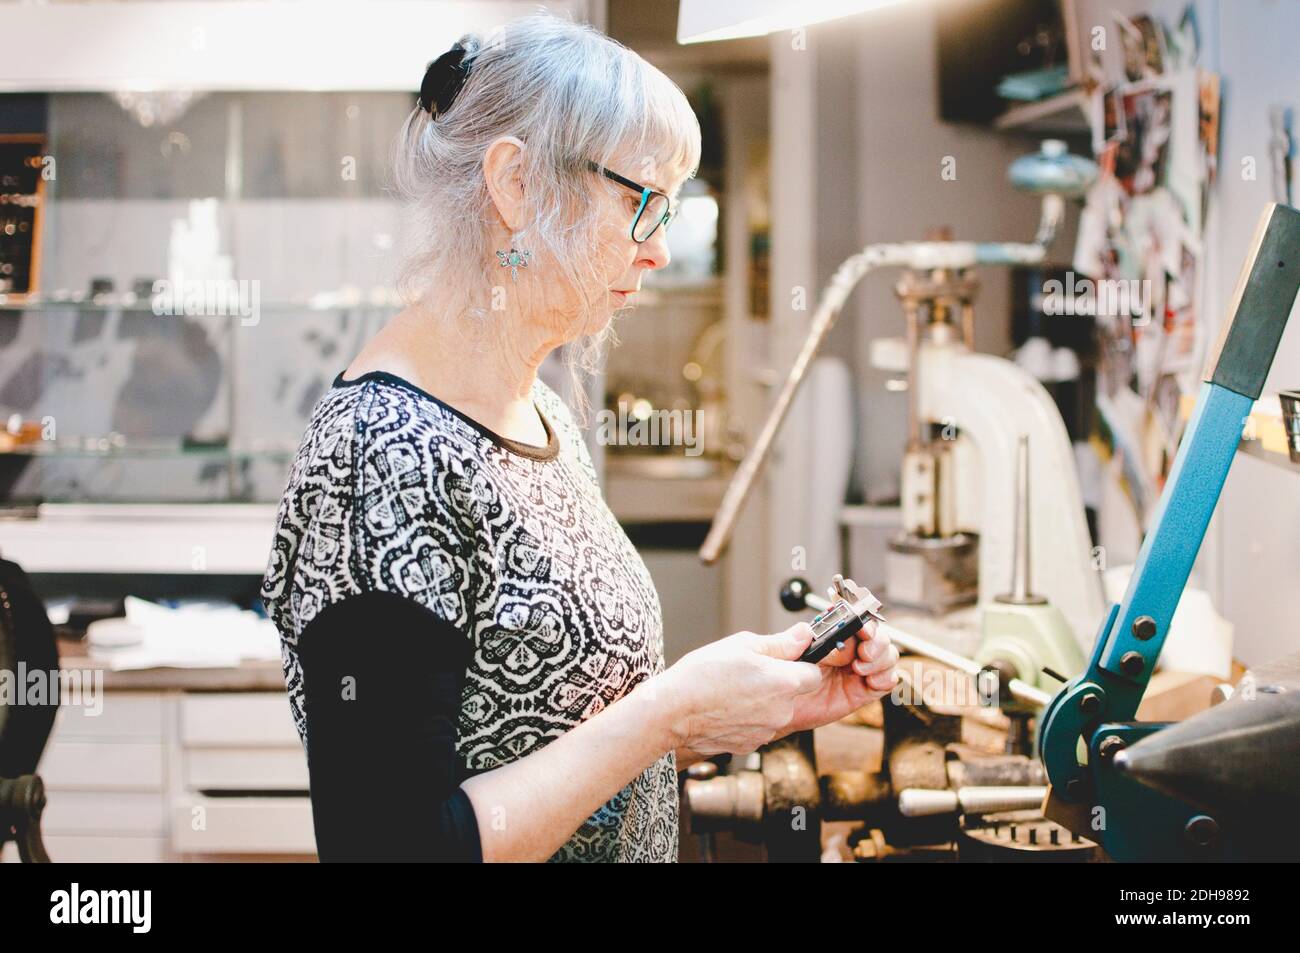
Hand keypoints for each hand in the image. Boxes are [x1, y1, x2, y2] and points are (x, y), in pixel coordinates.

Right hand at [652, 624, 823, 759]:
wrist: (672, 712)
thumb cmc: (702, 676)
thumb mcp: (742, 645)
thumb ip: (780, 643)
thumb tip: (804, 635)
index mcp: (784, 682)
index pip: (813, 674)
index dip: (799, 664)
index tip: (784, 660)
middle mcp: (781, 711)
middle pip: (794, 694)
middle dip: (778, 683)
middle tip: (749, 673)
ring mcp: (766, 731)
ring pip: (775, 711)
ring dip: (762, 701)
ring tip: (733, 690)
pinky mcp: (751, 745)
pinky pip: (758, 726)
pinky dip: (748, 718)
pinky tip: (726, 707)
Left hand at [780, 619, 897, 735]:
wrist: (783, 709)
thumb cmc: (783, 679)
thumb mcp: (783, 657)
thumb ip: (793, 643)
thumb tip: (805, 630)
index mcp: (832, 634)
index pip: (856, 619)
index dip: (864, 622)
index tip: (863, 629)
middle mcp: (849, 649)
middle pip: (878, 636)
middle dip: (876, 642)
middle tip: (864, 653)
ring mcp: (859, 669)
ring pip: (887, 655)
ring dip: (881, 660)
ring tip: (860, 670)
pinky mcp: (863, 690)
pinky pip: (887, 680)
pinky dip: (885, 678)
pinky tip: (870, 683)